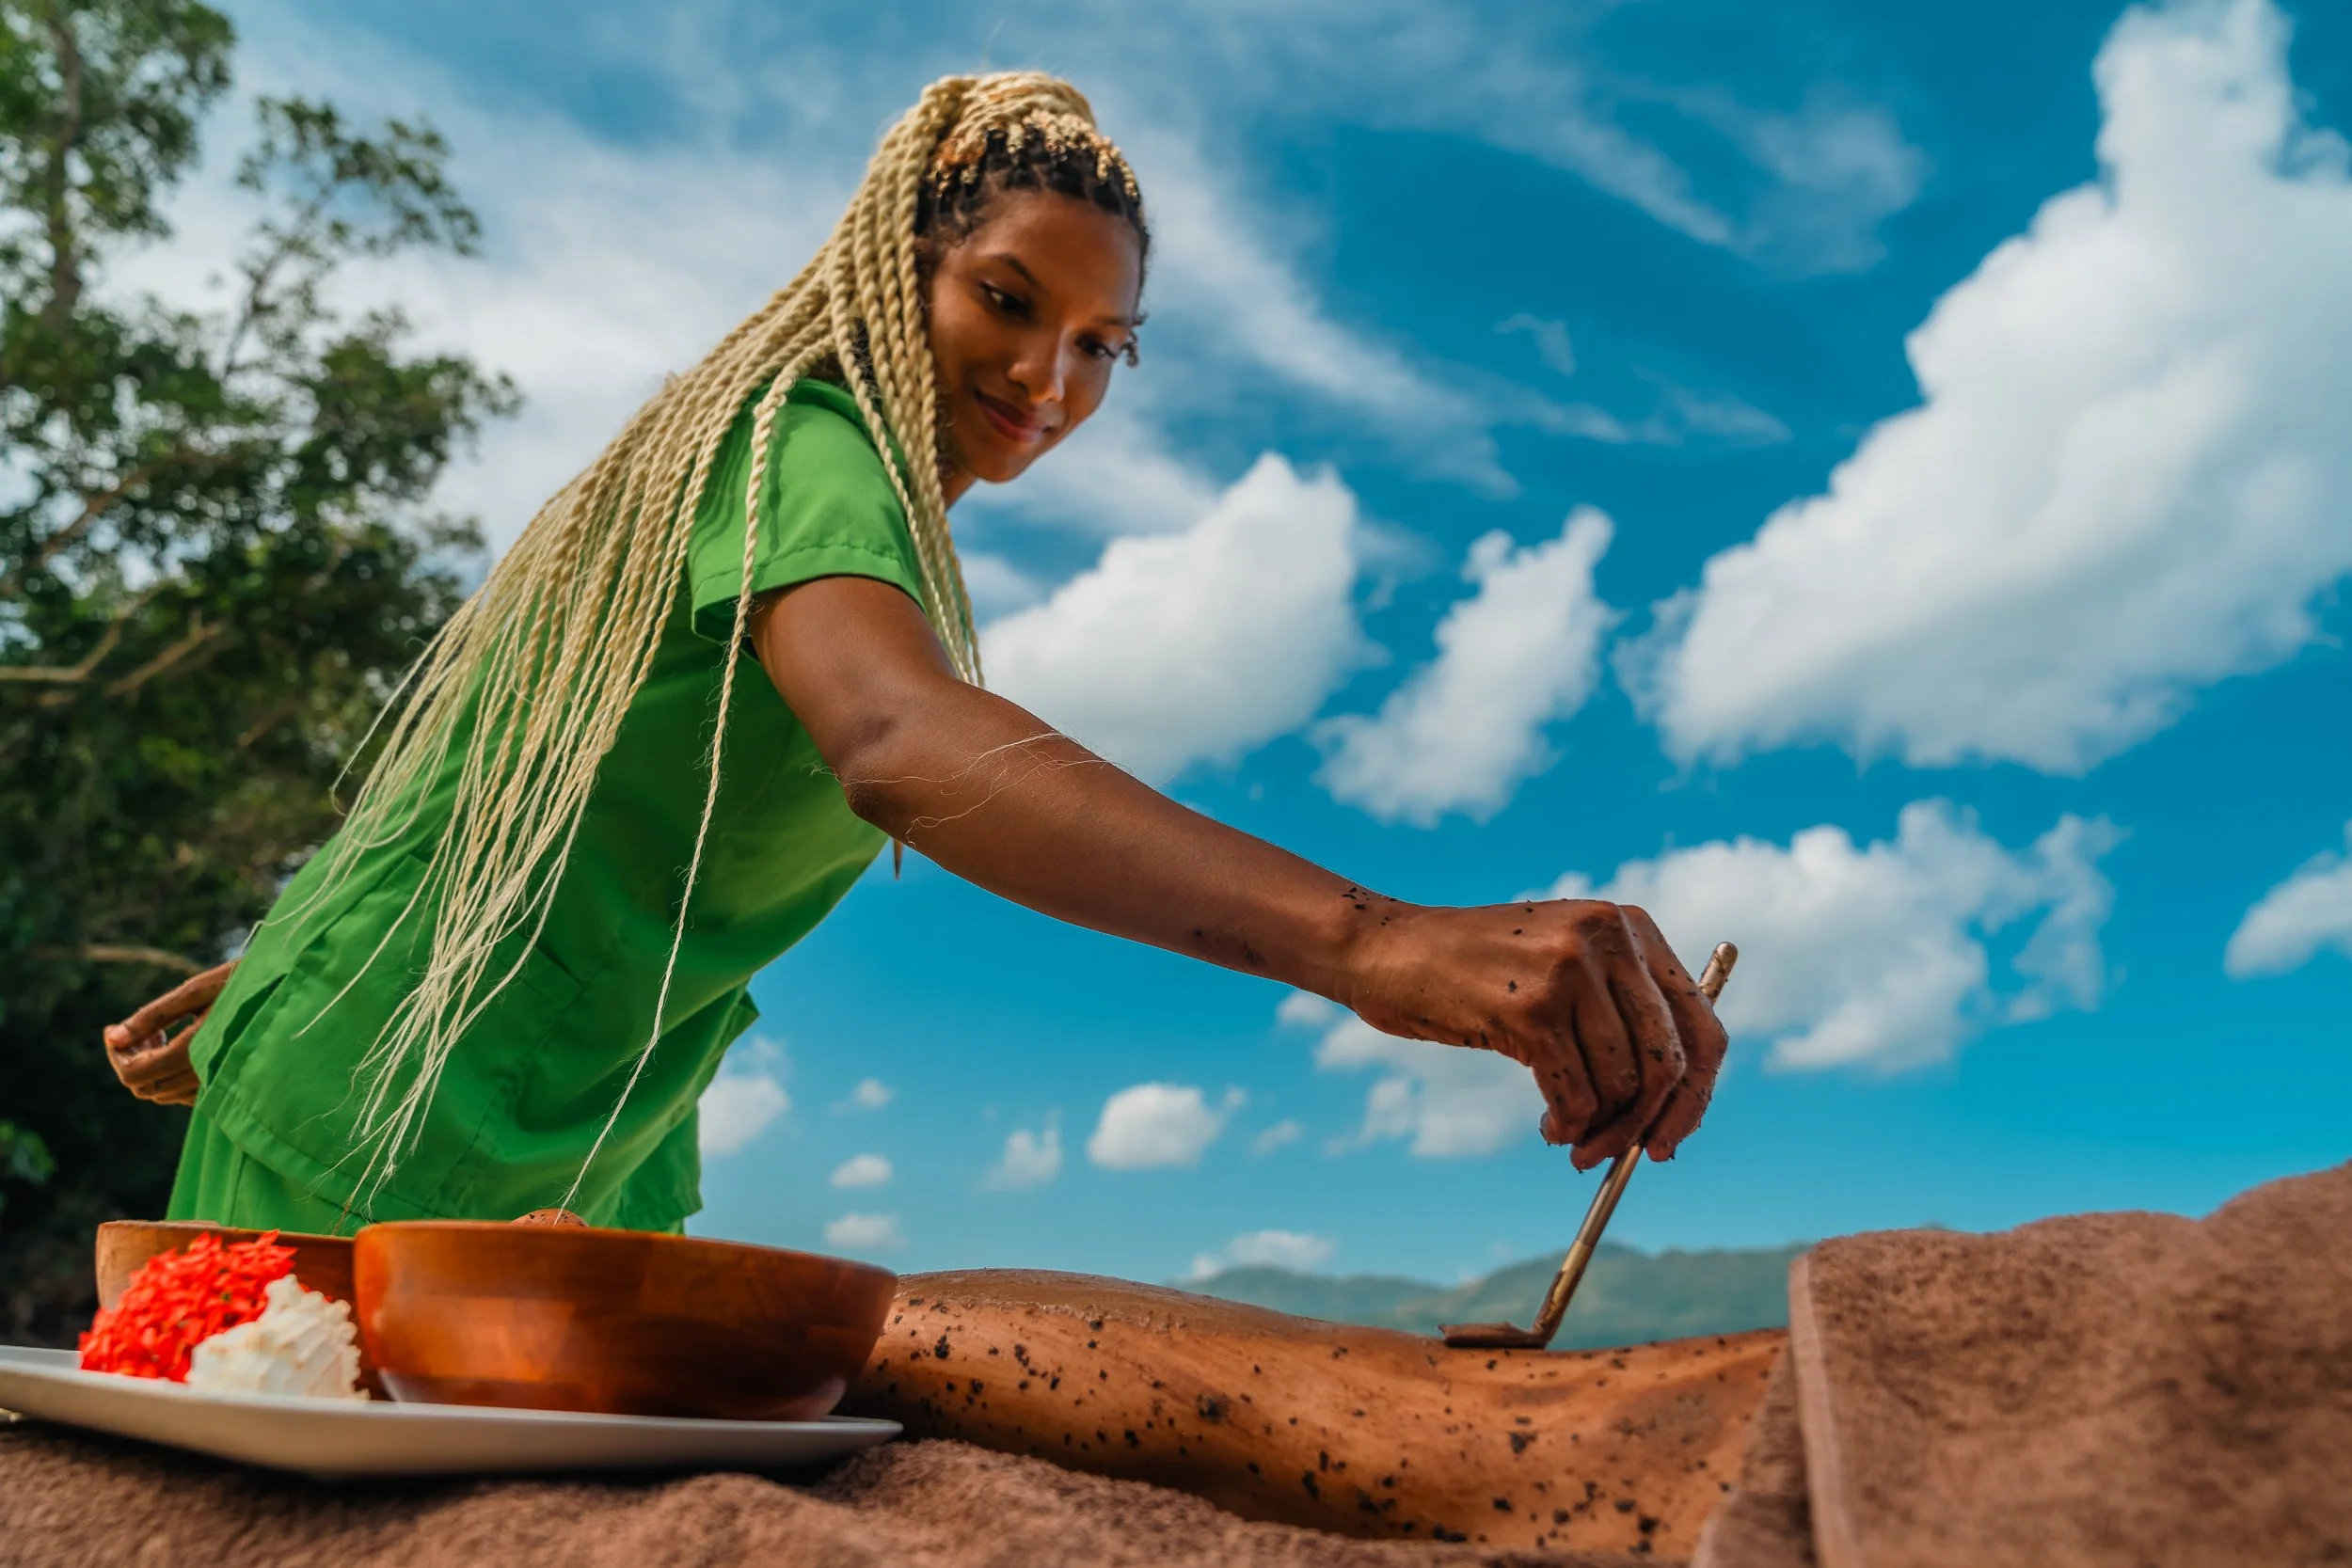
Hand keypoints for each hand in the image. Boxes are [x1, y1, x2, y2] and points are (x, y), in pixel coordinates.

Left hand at [102, 961, 236, 1106]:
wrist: (296, 996)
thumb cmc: (248, 984)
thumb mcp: (198, 990)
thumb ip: (153, 1015)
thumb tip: (113, 1036)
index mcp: (195, 1049)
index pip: (135, 1073)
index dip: (115, 1054)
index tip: (111, 1030)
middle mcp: (206, 1075)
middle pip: (143, 1086)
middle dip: (128, 1059)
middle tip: (134, 1030)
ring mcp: (218, 1084)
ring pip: (160, 1092)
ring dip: (148, 1066)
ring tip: (161, 1032)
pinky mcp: (227, 1086)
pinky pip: (181, 1094)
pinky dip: (167, 1074)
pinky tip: (178, 1046)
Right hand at [1343, 900, 1728, 1171]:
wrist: (1385, 948)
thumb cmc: (1471, 972)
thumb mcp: (1559, 965)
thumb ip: (1617, 1011)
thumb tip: (1670, 1109)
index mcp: (1629, 926)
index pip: (1703, 1024)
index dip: (1697, 1094)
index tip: (1671, 1139)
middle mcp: (1609, 939)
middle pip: (1669, 1062)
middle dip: (1650, 1124)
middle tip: (1624, 1159)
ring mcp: (1570, 970)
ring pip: (1621, 1085)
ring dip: (1599, 1130)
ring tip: (1569, 1136)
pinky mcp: (1531, 1007)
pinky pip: (1575, 1094)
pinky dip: (1568, 1124)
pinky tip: (1548, 1126)